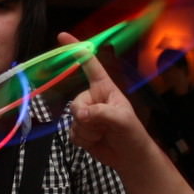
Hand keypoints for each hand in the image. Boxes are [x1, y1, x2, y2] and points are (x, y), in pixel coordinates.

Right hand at [63, 33, 153, 172]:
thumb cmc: (132, 133)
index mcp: (105, 88)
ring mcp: (86, 114)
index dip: (76, 49)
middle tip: (103, 127)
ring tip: (103, 135)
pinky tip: (96, 142)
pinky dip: (83, 140)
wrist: (129, 157)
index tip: (62, 35)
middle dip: (86, 117)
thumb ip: (101, 113)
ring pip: (73, 119)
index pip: (90, 65)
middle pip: (76, 101)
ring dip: (87, 131)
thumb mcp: (121, 120)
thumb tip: (79, 114)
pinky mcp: (81, 130)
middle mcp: (93, 98)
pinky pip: (72, 132)